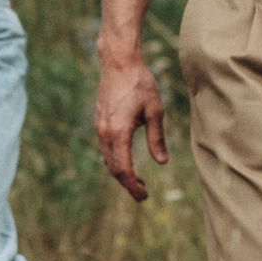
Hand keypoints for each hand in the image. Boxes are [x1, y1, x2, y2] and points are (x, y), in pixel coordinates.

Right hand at [95, 50, 170, 201]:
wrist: (119, 63)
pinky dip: (115, 160)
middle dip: (127, 183)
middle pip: (113, 168)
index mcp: (119, 132)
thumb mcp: (155, 111)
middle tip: (143, 192)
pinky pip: (104, 148)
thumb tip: (162, 162)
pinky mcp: (99, 122)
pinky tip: (126, 160)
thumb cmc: (140, 84)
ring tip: (137, 179)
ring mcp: (99, 127)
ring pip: (107, 159)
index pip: (124, 169)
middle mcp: (105, 133)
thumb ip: (156, 138)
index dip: (133, 186)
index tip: (144, 197)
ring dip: (121, 172)